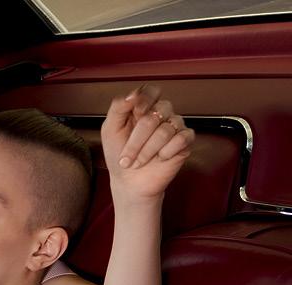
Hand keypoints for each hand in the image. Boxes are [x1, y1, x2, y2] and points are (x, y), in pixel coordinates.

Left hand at [101, 85, 194, 201]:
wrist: (128, 182)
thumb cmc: (118, 155)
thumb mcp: (110, 130)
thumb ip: (118, 108)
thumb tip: (132, 94)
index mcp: (143, 108)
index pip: (152, 91)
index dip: (146, 99)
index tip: (136, 112)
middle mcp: (161, 114)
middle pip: (157, 112)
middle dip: (137, 139)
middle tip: (127, 157)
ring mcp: (174, 127)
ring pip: (166, 129)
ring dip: (147, 150)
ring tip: (139, 162)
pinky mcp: (184, 142)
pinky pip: (181, 139)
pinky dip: (166, 152)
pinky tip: (159, 159)